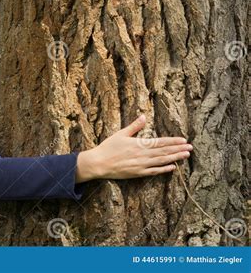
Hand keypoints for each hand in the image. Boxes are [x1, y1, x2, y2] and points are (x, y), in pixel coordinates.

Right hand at [76, 115, 192, 181]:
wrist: (99, 163)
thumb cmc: (108, 147)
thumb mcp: (120, 134)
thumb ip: (134, 126)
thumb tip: (143, 116)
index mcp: (138, 144)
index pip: (160, 142)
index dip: (173, 141)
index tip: (183, 140)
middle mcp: (142, 155)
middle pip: (164, 151)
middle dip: (178, 149)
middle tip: (190, 148)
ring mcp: (141, 165)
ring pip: (162, 161)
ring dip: (175, 158)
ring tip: (186, 155)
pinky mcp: (138, 173)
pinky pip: (154, 171)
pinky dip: (164, 169)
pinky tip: (173, 167)